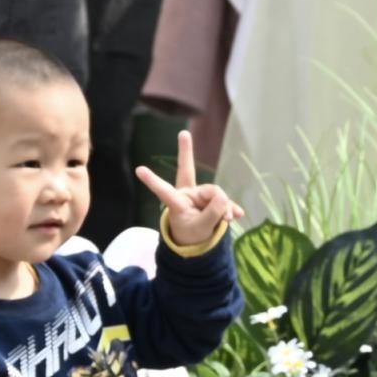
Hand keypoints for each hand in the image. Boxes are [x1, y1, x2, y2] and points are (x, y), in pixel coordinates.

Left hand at [137, 130, 243, 250]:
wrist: (198, 242)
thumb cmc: (192, 235)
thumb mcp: (201, 228)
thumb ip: (212, 213)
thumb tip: (224, 198)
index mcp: (177, 203)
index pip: (165, 191)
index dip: (153, 181)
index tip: (139, 170)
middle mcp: (187, 194)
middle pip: (195, 178)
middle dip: (190, 157)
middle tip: (184, 134)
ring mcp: (200, 195)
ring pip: (217, 194)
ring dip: (224, 207)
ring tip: (226, 220)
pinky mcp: (213, 199)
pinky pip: (225, 200)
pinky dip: (231, 208)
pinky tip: (238, 215)